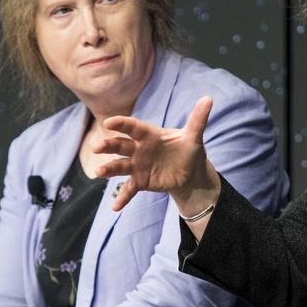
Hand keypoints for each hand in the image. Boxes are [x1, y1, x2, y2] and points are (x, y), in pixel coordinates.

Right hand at [93, 96, 220, 214]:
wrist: (190, 173)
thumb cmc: (188, 150)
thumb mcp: (193, 136)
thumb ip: (198, 119)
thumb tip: (209, 99)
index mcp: (149, 135)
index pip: (133, 128)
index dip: (121, 124)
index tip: (108, 123)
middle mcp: (139, 149)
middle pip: (121, 146)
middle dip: (108, 146)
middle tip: (97, 147)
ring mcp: (138, 166)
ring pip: (120, 166)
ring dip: (109, 169)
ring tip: (99, 172)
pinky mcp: (140, 181)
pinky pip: (129, 189)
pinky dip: (122, 197)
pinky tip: (115, 207)